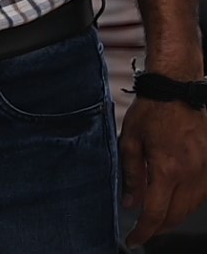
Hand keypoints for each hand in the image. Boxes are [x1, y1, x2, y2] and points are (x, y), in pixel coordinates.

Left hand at [121, 95, 206, 243]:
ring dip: (174, 218)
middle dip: (159, 229)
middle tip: (143, 232)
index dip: (144, 231)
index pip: (156, 213)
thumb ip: (132, 175)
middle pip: (177, 215)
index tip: (134, 239)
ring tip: (156, 219)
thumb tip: (131, 204)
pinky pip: (201, 194)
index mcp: (167, 169)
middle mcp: (191, 173)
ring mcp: (205, 170)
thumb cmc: (151, 112)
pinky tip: (175, 202)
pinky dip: (187, 204)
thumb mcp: (130, 141)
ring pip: (192, 207)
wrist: (177, 90)